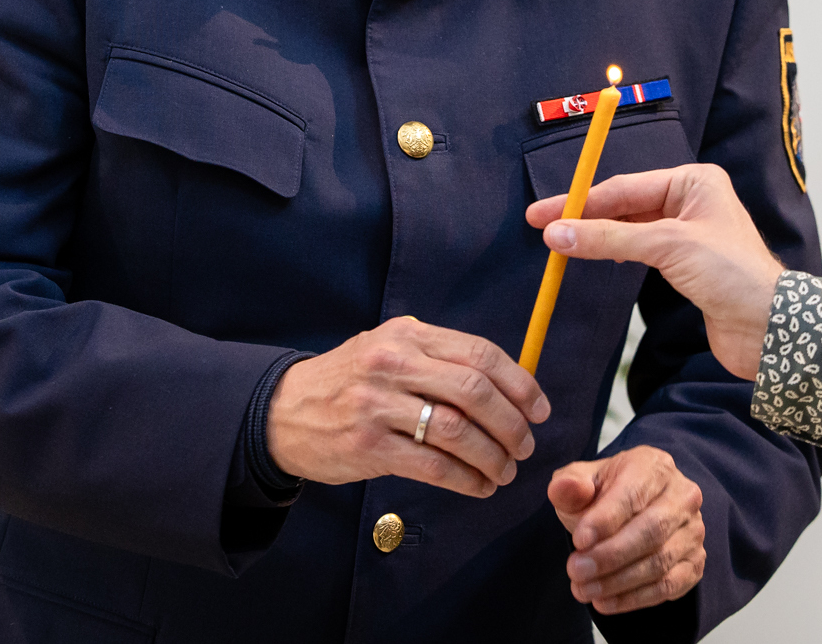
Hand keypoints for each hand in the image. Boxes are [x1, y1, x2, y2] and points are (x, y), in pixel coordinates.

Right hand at [266, 315, 550, 498]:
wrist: (282, 411)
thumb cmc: (348, 381)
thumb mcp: (388, 348)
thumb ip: (438, 358)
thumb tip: (507, 384)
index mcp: (407, 335)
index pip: (479, 353)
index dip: (519, 384)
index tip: (539, 409)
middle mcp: (393, 363)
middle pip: (475, 391)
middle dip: (512, 424)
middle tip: (526, 445)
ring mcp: (377, 404)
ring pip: (457, 431)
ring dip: (493, 457)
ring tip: (505, 471)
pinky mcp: (367, 446)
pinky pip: (432, 465)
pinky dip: (466, 479)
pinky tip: (479, 486)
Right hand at [526, 164, 782, 379]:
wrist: (769, 328)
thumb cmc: (732, 275)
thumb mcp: (667, 246)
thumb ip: (609, 239)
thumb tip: (558, 233)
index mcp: (694, 182)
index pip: (625, 187)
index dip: (581, 201)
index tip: (544, 214)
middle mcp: (692, 201)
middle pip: (625, 205)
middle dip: (584, 216)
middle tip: (541, 226)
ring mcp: (689, 233)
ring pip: (630, 228)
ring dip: (597, 235)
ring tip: (561, 243)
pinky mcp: (686, 265)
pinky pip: (640, 251)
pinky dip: (615, 252)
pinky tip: (596, 256)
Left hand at [551, 445, 704, 613]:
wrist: (633, 513)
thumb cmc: (605, 495)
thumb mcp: (582, 483)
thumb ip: (569, 485)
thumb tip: (563, 489)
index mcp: (654, 466)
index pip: (633, 493)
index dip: (606, 519)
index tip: (579, 541)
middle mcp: (682, 496)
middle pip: (651, 530)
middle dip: (610, 555)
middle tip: (576, 570)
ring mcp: (693, 531)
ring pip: (660, 562)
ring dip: (618, 581)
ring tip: (583, 589)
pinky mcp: (695, 563)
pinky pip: (669, 586)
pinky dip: (634, 599)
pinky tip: (604, 602)